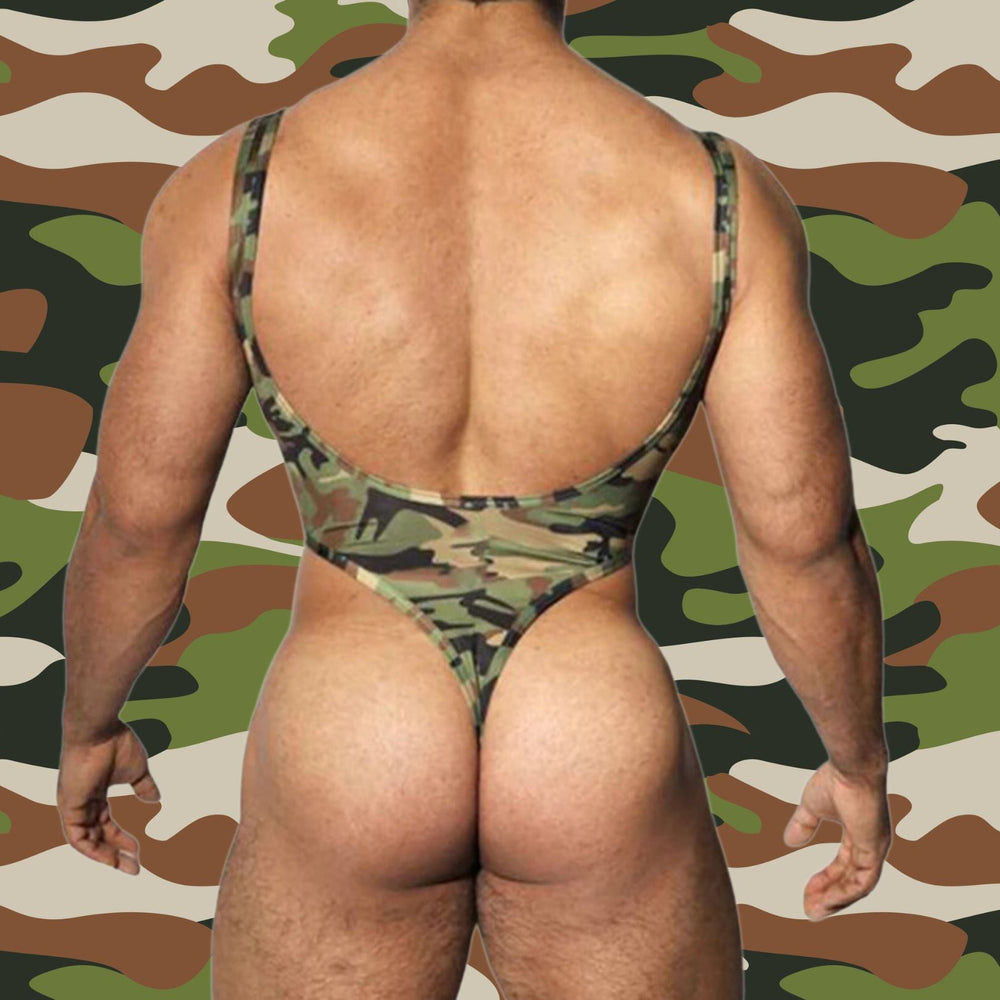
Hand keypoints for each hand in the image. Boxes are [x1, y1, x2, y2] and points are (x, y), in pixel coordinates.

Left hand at [57, 720, 161, 875]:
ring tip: (128, 867)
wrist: (99, 730)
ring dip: (107, 856)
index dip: (122, 839)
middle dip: (116, 853)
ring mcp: (74, 806)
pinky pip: (78, 837)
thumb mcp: (137, 770)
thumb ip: (144, 786)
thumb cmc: (116, 744)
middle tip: (136, 867)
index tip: (139, 851)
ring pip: (87, 841)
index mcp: (95, 794)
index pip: (106, 824)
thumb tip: (155, 800)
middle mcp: (82, 803)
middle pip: (97, 835)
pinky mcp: (69, 806)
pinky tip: (110, 859)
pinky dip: (92, 851)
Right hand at [783, 758, 891, 920]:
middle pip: (850, 880)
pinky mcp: (876, 848)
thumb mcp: (812, 806)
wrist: (850, 766)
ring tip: (813, 911)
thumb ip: (804, 824)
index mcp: (860, 834)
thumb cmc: (835, 779)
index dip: (825, 880)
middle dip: (829, 896)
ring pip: (857, 886)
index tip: (808, 893)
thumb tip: (789, 842)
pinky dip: (845, 893)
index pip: (844, 865)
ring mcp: (876, 848)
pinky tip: (826, 900)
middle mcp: (872, 845)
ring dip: (836, 900)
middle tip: (808, 910)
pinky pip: (863, 881)